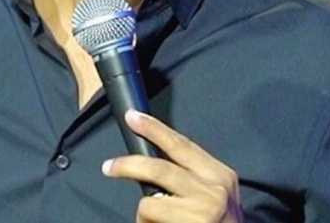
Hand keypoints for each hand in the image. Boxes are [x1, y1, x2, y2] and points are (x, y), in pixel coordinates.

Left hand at [101, 110, 243, 222]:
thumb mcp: (216, 192)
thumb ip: (192, 176)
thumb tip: (153, 162)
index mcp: (220, 175)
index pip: (182, 145)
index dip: (154, 129)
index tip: (133, 117)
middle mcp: (214, 190)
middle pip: (159, 168)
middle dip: (128, 165)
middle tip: (109, 167)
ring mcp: (203, 211)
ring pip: (150, 202)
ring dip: (144, 214)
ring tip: (155, 221)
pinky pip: (151, 221)